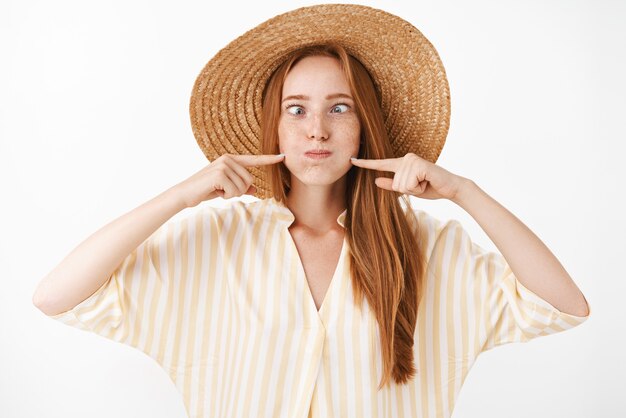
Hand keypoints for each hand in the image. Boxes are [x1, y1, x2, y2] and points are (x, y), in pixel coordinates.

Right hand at [174, 154, 284, 207]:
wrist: (185, 193)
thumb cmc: (205, 190)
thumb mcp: (226, 188)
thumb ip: (241, 187)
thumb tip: (256, 190)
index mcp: (230, 160)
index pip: (253, 160)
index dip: (268, 159)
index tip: (282, 156)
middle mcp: (228, 159)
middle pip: (250, 180)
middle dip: (238, 191)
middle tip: (222, 190)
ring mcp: (224, 165)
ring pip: (243, 187)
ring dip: (231, 194)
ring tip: (217, 190)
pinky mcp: (220, 174)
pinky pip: (234, 191)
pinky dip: (226, 196)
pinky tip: (214, 191)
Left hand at [350, 152, 467, 200]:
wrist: (450, 188)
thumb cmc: (429, 187)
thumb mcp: (408, 189)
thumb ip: (392, 185)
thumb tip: (375, 180)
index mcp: (401, 163)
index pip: (381, 164)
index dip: (365, 164)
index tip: (352, 160)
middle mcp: (405, 158)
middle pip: (395, 184)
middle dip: (409, 190)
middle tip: (422, 185)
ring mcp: (412, 160)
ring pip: (402, 185)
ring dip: (415, 189)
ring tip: (425, 183)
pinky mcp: (419, 164)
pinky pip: (410, 184)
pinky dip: (419, 188)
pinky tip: (428, 182)